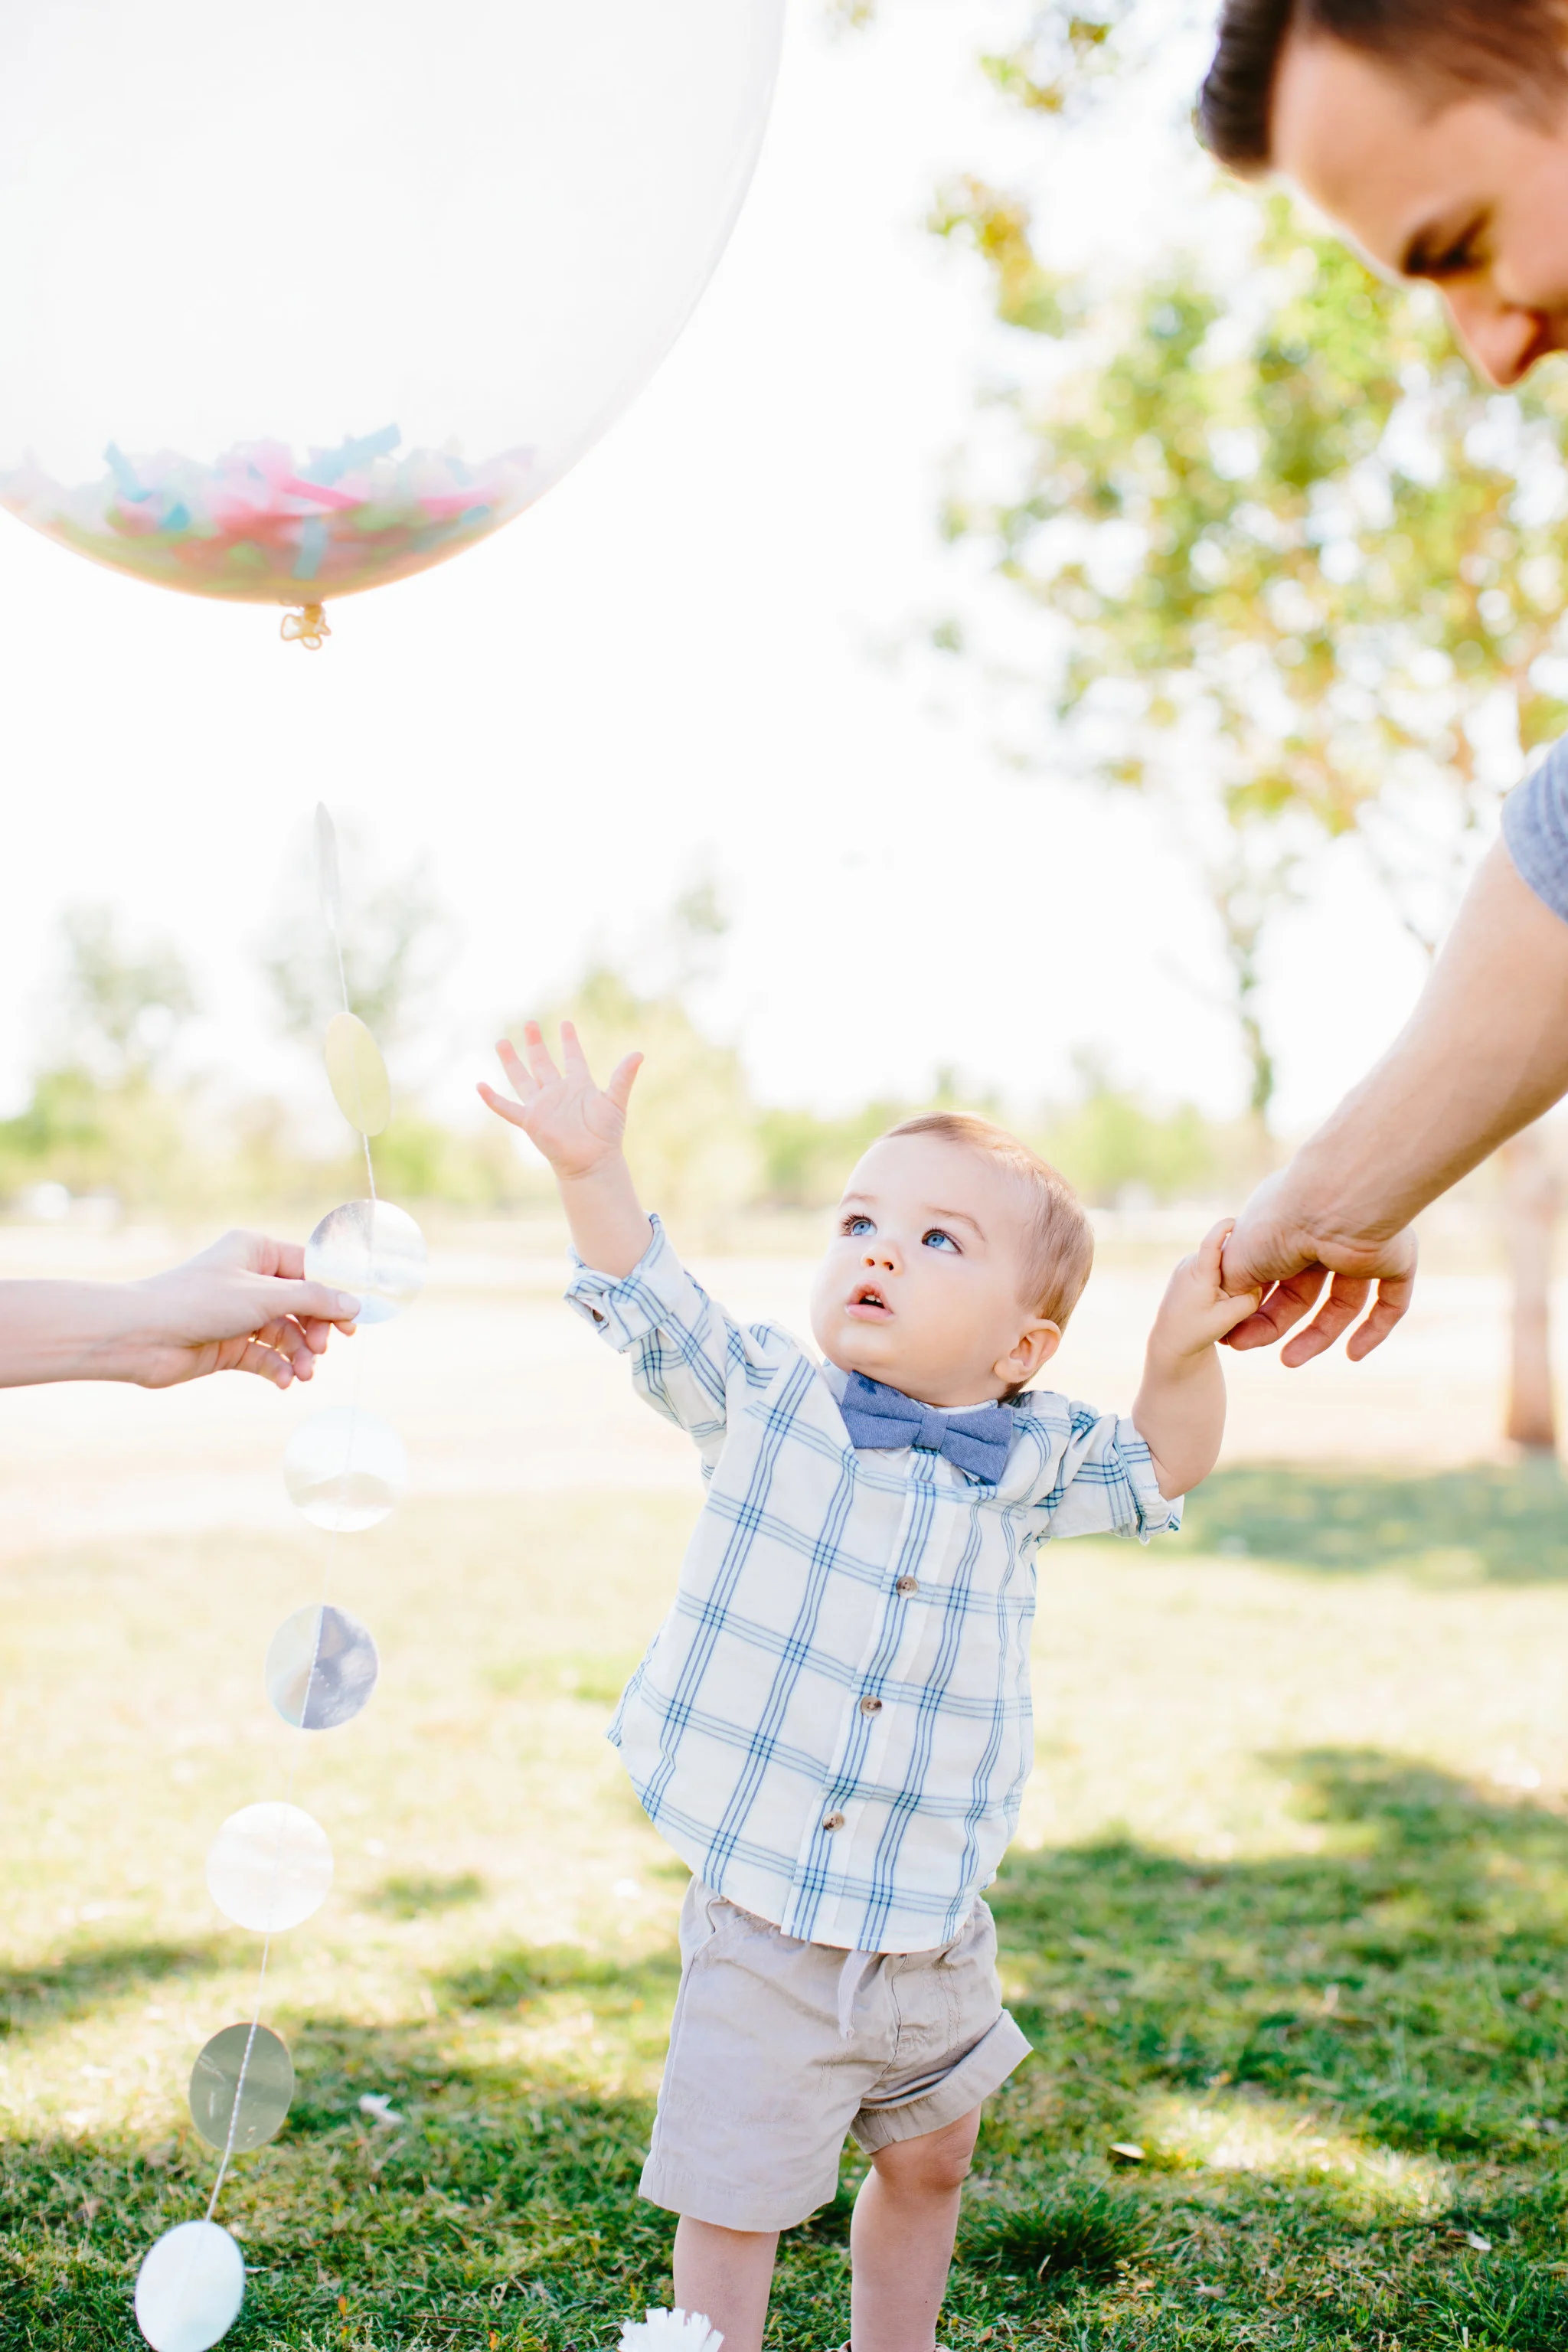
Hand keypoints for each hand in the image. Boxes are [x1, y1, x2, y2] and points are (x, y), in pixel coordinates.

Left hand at [122, 1230, 361, 1389]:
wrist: (141, 1336)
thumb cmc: (197, 1301)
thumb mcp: (264, 1296)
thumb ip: (313, 1300)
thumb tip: (354, 1304)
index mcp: (256, 1251)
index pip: (310, 1269)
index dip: (334, 1294)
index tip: (353, 1322)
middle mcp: (250, 1280)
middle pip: (302, 1305)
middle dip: (316, 1330)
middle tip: (322, 1349)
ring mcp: (240, 1314)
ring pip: (286, 1334)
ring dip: (300, 1355)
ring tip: (305, 1373)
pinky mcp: (229, 1345)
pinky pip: (266, 1357)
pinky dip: (278, 1369)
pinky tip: (283, 1381)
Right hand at [478, 1020, 641, 1179]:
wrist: (592, 1161)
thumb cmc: (606, 1134)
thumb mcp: (615, 1101)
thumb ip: (623, 1076)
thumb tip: (639, 1053)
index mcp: (578, 1085)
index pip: (572, 1057)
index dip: (569, 1041)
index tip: (566, 1023)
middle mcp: (557, 1092)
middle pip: (542, 1063)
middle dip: (535, 1043)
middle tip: (529, 1023)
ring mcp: (542, 1106)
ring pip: (522, 1078)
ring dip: (512, 1061)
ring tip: (501, 1042)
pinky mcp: (531, 1121)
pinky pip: (508, 1108)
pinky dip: (493, 1099)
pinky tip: (480, 1086)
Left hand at [1149, 1219, 1261, 1361]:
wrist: (1171, 1340)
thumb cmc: (1196, 1331)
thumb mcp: (1229, 1318)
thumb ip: (1250, 1299)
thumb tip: (1261, 1282)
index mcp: (1198, 1273)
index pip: (1211, 1243)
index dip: (1224, 1227)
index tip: (1239, 1219)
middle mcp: (1190, 1264)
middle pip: (1223, 1251)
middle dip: (1242, 1260)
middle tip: (1257, 1275)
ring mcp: (1187, 1266)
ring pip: (1220, 1260)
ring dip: (1233, 1270)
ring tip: (1233, 1294)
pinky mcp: (1189, 1270)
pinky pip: (1213, 1265)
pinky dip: (1224, 1274)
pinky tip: (1225, 1294)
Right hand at [1219, 1171, 1415, 1366]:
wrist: (1337, 1203)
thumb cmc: (1278, 1224)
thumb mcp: (1237, 1258)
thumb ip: (1230, 1289)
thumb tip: (1224, 1320)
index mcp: (1284, 1229)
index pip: (1268, 1276)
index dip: (1251, 1308)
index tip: (1232, 1334)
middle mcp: (1322, 1237)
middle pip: (1301, 1293)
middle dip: (1274, 1324)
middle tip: (1247, 1346)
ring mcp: (1360, 1249)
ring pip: (1343, 1303)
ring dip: (1316, 1336)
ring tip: (1289, 1361)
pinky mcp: (1393, 1259)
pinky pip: (1390, 1301)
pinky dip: (1374, 1330)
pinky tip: (1354, 1355)